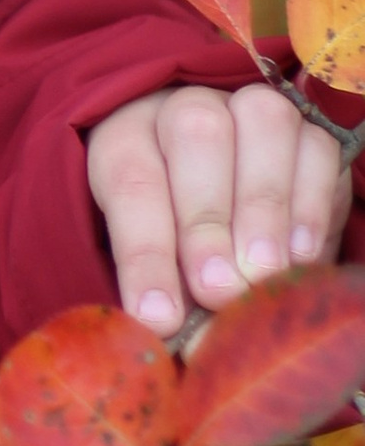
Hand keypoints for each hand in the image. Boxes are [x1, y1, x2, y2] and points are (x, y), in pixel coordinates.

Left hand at [86, 83, 352, 335]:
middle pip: (195, 133)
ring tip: (264, 271)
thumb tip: (175, 336)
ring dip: (263, 203)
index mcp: (128, 136)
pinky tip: (303, 254)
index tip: (159, 317)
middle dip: (206, 219)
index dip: (144, 253)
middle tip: (218, 289)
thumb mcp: (157, 263)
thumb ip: (165, 293)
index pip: (130, 182)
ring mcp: (249, 110)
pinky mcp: (307, 130)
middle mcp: (186, 109)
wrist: (226, 209)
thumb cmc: (175, 241)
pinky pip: (317, 147)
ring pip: (261, 122)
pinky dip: (312, 203)